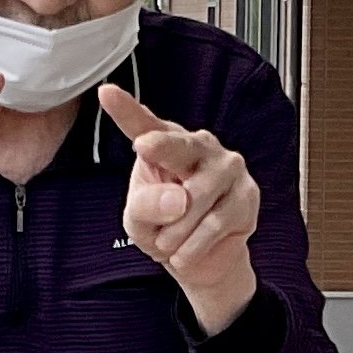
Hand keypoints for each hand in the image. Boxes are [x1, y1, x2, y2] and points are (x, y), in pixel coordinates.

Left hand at [98, 84, 261, 335]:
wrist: (199, 259)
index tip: (106, 92)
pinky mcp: (247, 195)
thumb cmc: (164, 226)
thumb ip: (145, 205)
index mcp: (166, 144)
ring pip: (194, 199)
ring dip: (174, 231)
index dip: (126, 110)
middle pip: (178, 145)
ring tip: (168, 243)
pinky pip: (214, 223)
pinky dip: (193, 245)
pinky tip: (185, 252)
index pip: (144, 125)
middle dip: (161, 144)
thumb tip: (179, 200)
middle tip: (143, 146)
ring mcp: (227, 167)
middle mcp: (199, 146)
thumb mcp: (138, 219)